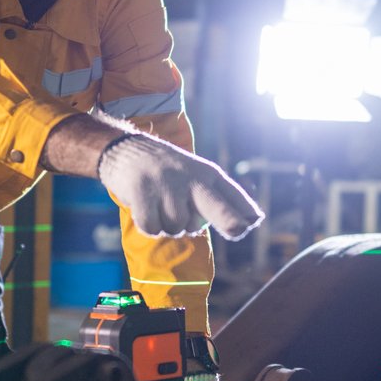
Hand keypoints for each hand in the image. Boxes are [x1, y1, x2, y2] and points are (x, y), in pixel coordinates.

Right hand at [98, 135, 262, 239]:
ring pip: (178, 227)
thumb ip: (221, 199)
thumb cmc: (167, 173)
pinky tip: (146, 209)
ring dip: (168, 227)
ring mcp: (166, 183)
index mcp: (208, 175)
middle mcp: (190, 177)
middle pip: (215, 206)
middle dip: (230, 221)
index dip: (245, 212)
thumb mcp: (196, 177)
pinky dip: (149, 226)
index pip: (232, 196)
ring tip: (161, 208)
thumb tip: (254, 221)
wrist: (126, 150)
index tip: (252, 223)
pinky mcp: (142, 190)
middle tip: (239, 230)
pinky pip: (152, 227)